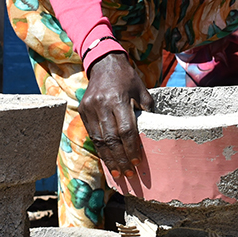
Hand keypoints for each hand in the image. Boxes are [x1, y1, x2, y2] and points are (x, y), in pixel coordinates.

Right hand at [80, 52, 153, 177]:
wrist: (103, 63)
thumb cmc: (126, 77)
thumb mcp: (141, 88)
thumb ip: (147, 108)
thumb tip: (155, 129)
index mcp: (118, 99)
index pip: (126, 130)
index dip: (132, 148)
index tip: (138, 161)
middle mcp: (102, 105)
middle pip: (111, 139)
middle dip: (120, 159)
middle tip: (128, 173)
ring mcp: (90, 108)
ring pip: (99, 140)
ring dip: (109, 159)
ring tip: (118, 173)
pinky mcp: (83, 111)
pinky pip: (92, 134)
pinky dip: (100, 149)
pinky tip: (108, 159)